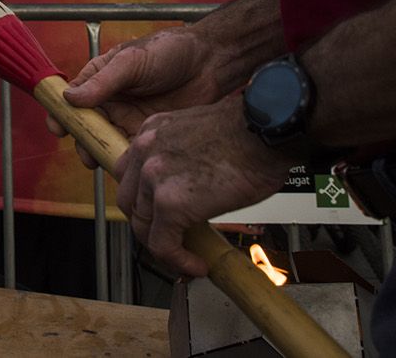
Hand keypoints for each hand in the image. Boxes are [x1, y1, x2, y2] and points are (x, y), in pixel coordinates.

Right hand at [46, 28, 223, 166]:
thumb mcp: (131, 62)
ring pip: (107, 143)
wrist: (210, 62)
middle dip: (83, 143)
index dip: (61, 115)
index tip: (57, 129)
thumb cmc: (168, 51)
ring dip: (104, 154)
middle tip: (87, 155)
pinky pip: (132, 151)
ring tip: (107, 163)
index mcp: (100, 79)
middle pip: (87, 127)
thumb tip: (70, 98)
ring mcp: (129, 119)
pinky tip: (129, 165)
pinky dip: (127, 160)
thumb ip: (103, 81)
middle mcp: (111, 101)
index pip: (71, 99)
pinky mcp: (149, 134)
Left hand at [113, 97, 291, 276]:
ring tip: (185, 256)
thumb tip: (190, 188)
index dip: (143, 201)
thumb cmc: (248, 132)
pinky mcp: (170, 203)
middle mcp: (145, 151)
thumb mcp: (200, 136)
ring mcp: (153, 177)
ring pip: (142, 226)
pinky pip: (162, 244)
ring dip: (163, 246)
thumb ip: (183, 159)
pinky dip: (177, 260)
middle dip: (148, 225)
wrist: (265, 131)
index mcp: (151, 133)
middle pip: (129, 201)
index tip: (157, 217)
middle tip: (170, 239)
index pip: (130, 175)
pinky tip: (196, 264)